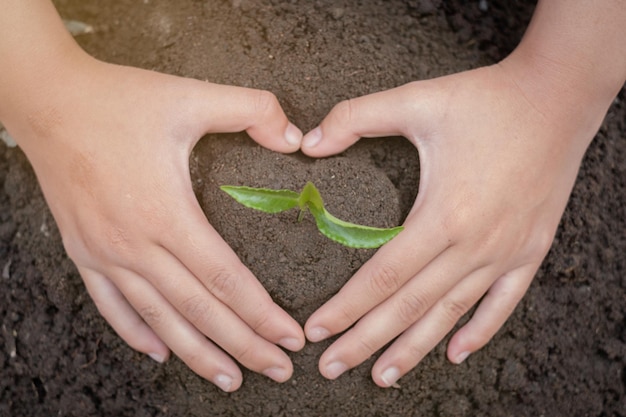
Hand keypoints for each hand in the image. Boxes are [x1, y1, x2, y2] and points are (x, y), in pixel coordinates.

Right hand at [10, 56, 304, 390]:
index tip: (290, 338)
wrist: (47, 101)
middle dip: (243, 346)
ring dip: (197, 354)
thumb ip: (252, 110)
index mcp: (166, 213)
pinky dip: (138, 334)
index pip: (226, 279)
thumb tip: (296, 137)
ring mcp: (105, 254)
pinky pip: (112, 306)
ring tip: (229, 379)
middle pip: (199, 311)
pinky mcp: (84, 252)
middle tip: (277, 370)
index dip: (261, 313)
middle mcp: (135, 245)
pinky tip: (160, 352)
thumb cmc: (119, 101)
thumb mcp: (191, 95)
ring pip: (159, 320)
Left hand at [300, 59, 604, 385]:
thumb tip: (308, 143)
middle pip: (410, 307)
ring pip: (451, 315)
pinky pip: (502, 304)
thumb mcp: (417, 99)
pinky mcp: (530, 250)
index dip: (347, 308)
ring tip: (382, 376)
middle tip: (332, 369)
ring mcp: (506, 252)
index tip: (317, 331)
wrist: (558, 96)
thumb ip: (356, 117)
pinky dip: (478, 332)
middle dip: (366, 342)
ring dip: (414, 349)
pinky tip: (455, 353)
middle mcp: (476, 244)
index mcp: (444, 213)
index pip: (383, 276)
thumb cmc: (487, 100)